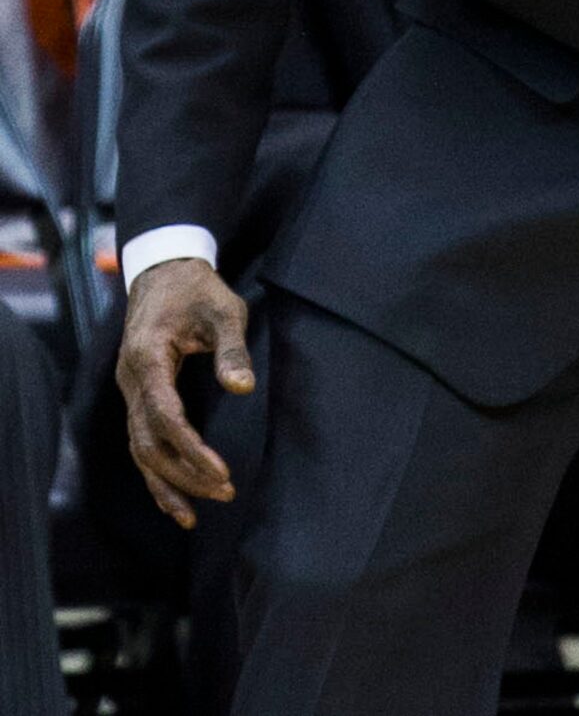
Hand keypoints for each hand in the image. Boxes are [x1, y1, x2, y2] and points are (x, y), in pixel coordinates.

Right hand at [116, 258, 254, 528]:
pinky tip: (176, 499)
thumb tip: (242, 388)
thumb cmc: (197, 289)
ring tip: (197, 514)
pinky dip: (156, 474)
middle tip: (224, 491)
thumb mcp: (223, 309)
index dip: (190, 448)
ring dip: (168, 482)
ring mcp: (130, 390)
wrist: (164, 271)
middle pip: (148, 443)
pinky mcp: (138, 395)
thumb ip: (232, 349)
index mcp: (147, 358)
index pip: (164, 416)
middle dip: (183, 474)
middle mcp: (130, 381)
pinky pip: (141, 442)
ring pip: (139, 450)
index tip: (220, 470)